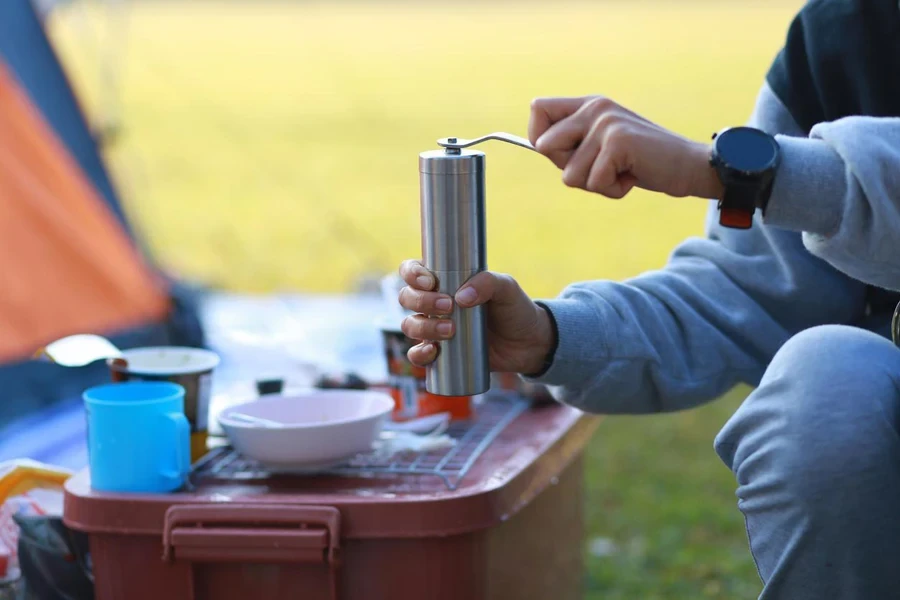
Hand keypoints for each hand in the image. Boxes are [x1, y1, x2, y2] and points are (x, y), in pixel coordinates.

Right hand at [397, 260, 554, 374]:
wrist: (528, 344)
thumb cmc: (515, 308)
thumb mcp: (506, 287)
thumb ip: (487, 282)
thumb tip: (461, 297)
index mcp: (444, 281)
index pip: (413, 271)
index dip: (412, 274)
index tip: (430, 282)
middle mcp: (434, 304)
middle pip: (407, 298)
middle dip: (421, 301)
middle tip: (448, 306)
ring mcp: (435, 329)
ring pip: (410, 325)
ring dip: (422, 327)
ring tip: (450, 330)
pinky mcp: (440, 353)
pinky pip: (417, 355)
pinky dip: (418, 354)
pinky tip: (432, 352)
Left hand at [528, 95, 723, 199]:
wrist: (687, 166)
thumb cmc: (640, 163)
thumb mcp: (601, 148)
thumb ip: (572, 145)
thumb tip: (538, 145)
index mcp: (588, 104)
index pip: (538, 108)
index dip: (539, 138)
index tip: (564, 154)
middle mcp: (595, 108)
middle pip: (544, 147)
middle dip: (569, 168)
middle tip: (602, 166)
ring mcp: (606, 123)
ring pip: (569, 174)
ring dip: (596, 184)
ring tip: (622, 171)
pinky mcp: (617, 142)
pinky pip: (593, 182)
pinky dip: (613, 190)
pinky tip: (632, 175)